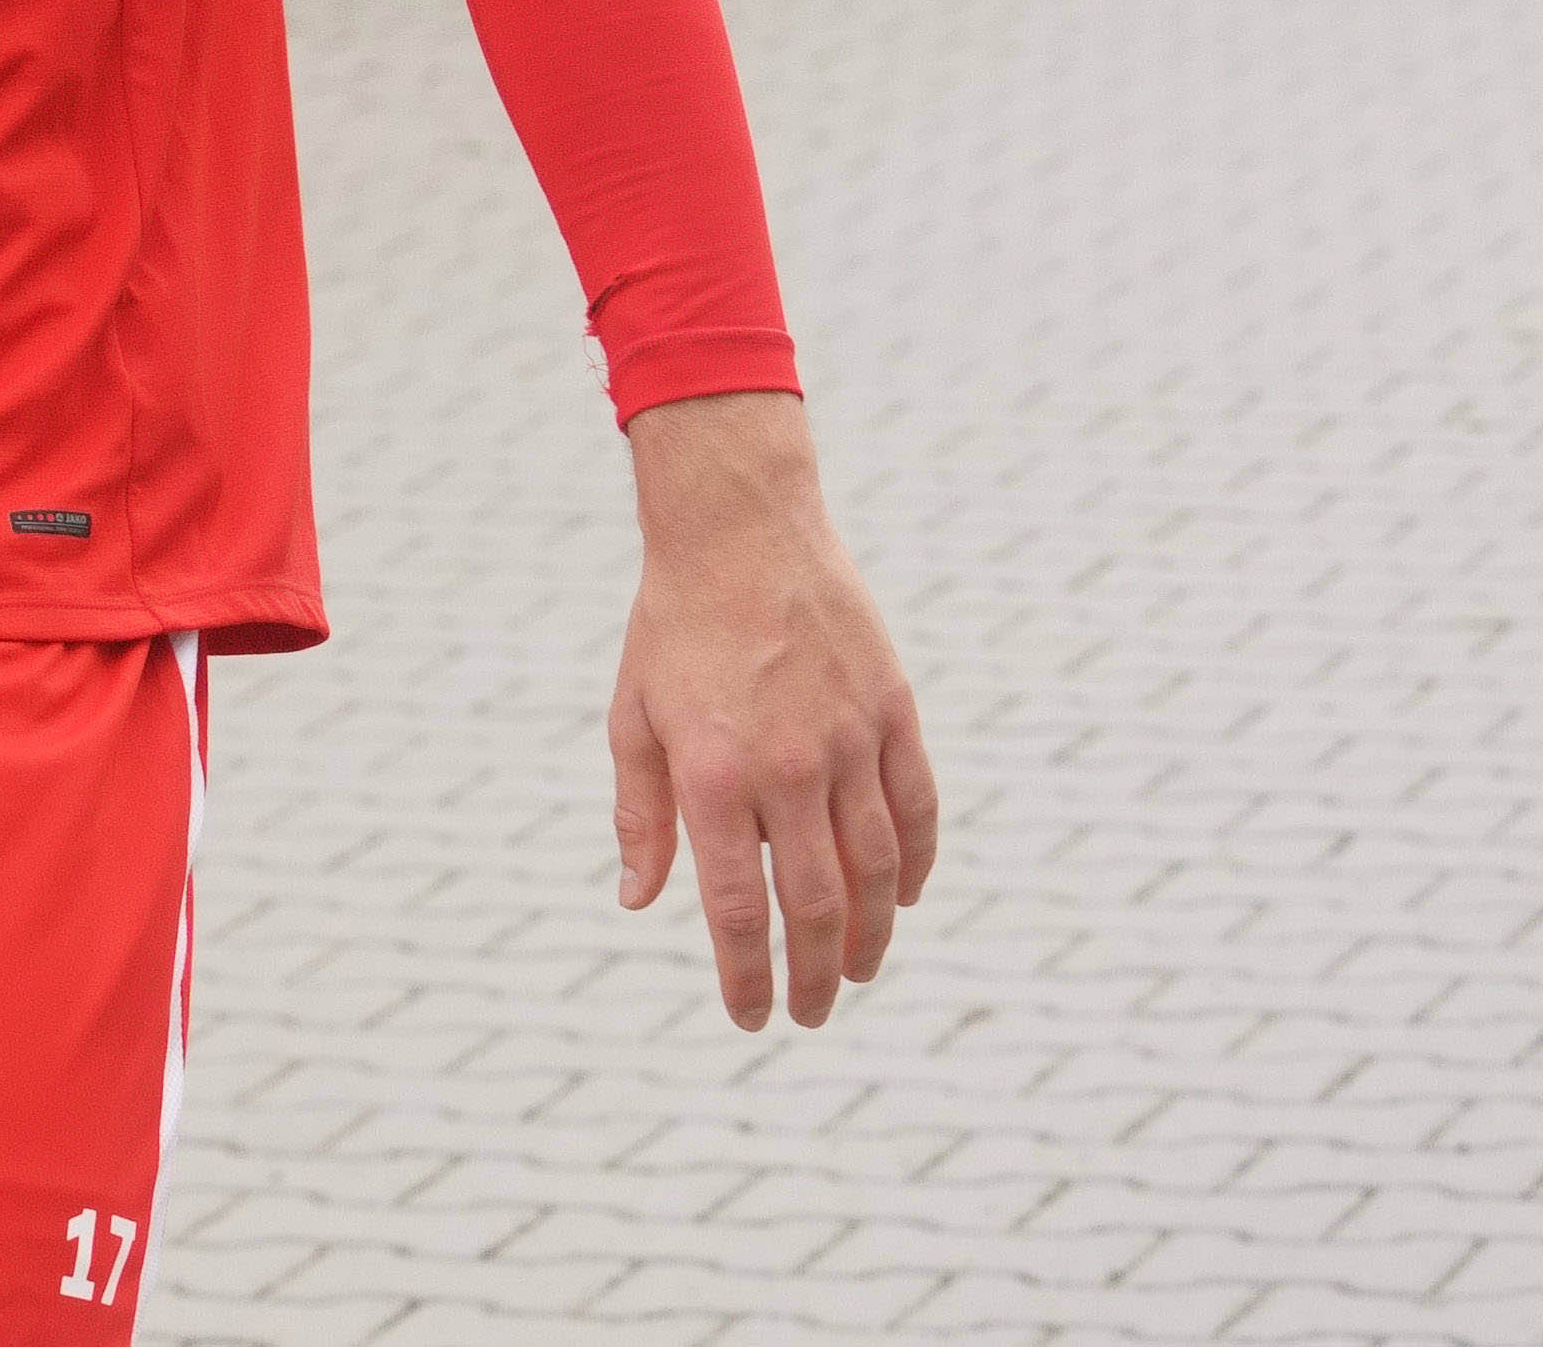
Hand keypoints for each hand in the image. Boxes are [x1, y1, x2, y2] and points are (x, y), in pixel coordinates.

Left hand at [608, 394, 937, 1030]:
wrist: (740, 532)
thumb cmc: (672, 630)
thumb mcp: (632, 720)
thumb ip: (640, 817)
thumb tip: (640, 904)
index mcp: (713, 777)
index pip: (736, 909)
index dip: (746, 975)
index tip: (751, 1019)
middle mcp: (788, 769)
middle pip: (814, 905)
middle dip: (812, 975)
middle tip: (810, 1015)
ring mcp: (850, 741)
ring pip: (878, 867)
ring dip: (871, 933)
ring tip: (856, 972)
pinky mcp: (894, 713)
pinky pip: (918, 809)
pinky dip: (916, 864)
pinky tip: (904, 899)